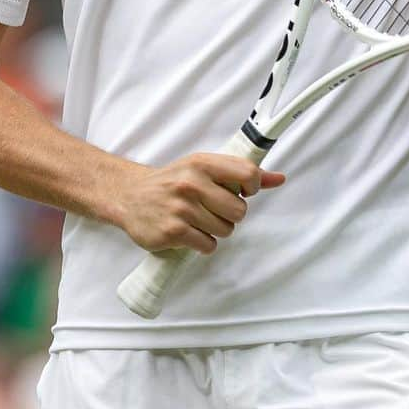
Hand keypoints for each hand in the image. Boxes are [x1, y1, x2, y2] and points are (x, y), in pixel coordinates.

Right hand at [115, 153, 285, 254]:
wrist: (129, 196)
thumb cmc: (173, 182)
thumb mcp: (202, 168)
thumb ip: (240, 173)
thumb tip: (279, 178)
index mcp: (202, 163)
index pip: (247, 174)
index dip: (252, 187)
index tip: (241, 191)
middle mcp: (192, 183)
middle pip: (239, 211)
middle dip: (230, 215)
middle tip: (213, 209)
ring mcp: (182, 209)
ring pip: (225, 231)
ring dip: (216, 230)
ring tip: (197, 220)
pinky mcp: (173, 232)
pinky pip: (208, 245)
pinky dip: (202, 243)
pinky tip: (189, 232)